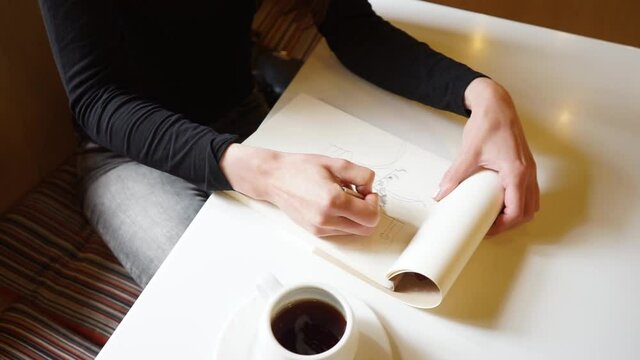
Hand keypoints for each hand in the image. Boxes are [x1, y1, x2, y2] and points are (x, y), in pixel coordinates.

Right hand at [220, 144, 379, 235]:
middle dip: (369, 212)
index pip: (371, 216)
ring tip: (344, 198)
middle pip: (366, 229)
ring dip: (356, 217)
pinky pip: (341, 231)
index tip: (367, 192)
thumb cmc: (301, 168)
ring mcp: (320, 228)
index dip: (374, 203)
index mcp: (333, 201)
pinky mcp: (315, 232)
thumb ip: (361, 174)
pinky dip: (344, 220)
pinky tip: (334, 205)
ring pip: (354, 232)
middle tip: (360, 197)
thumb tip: (370, 188)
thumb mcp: (336, 163)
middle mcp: (326, 219)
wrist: (274, 178)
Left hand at [434, 77, 538, 233]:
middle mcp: (528, 173)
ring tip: (495, 217)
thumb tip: (441, 195)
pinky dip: (519, 202)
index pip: (517, 210)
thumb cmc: (487, 124)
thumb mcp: (468, 153)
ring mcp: (530, 169)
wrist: (496, 104)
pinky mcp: (526, 165)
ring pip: (532, 203)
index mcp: (516, 172)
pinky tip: (501, 201)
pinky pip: (529, 192)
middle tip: (489, 227)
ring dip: (517, 214)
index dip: (503, 226)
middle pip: (528, 211)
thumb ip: (455, 176)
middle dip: (510, 223)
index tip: (487, 229)